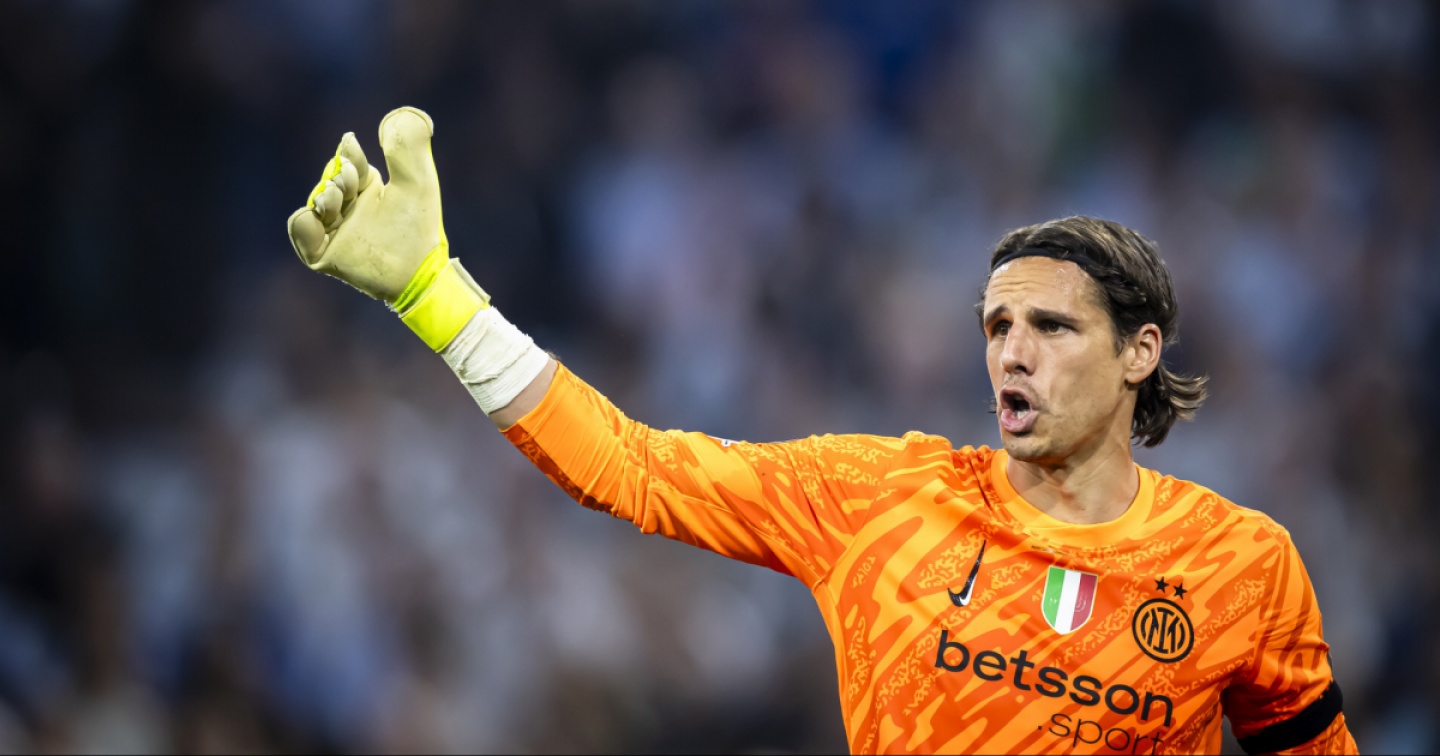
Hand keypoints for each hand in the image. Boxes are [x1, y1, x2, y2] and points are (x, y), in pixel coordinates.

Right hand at [287, 106, 445, 302]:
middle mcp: (351, 209)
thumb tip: (397, 116)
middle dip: (338, 175)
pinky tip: (318, 215)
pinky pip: (301, 231)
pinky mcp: (325, 253)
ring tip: (337, 198)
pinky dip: (304, 222)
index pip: (348, 162)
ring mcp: (336, 231)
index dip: (348, 153)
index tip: (351, 146)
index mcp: (370, 190)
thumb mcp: (417, 181)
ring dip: (323, 195)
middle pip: (330, 180)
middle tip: (350, 181)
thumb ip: (408, 147)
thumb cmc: (419, 228)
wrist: (417, 271)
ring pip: (314, 203)